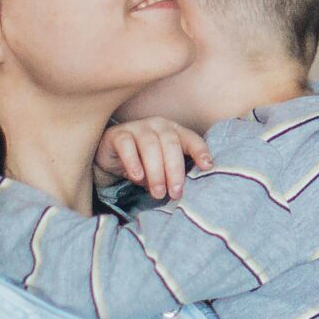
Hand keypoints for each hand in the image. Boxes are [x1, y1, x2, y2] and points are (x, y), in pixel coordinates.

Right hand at [95, 117, 210, 199]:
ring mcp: (138, 126)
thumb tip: (180, 192)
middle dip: (175, 170)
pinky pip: (127, 146)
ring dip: (156, 171)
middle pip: (171, 144)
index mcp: (174, 131)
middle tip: (175, 193)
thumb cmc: (143, 162)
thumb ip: (172, 174)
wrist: (111, 157)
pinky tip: (137, 177)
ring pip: (151, 146)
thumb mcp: (161, 168)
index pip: (191, 139)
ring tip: (157, 192)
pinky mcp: (118, 134)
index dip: (200, 151)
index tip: (207, 166)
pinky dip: (133, 162)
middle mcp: (158, 125)